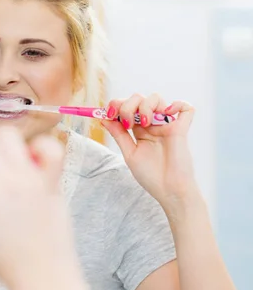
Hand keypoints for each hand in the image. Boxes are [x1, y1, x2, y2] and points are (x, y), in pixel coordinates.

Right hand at [0, 127, 76, 282]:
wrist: (41, 275)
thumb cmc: (2, 255)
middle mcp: (5, 179)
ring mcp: (31, 178)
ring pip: (10, 134)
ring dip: (0, 141)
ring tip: (1, 159)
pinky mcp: (52, 181)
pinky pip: (50, 147)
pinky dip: (39, 146)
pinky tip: (31, 159)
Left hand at [101, 93, 197, 210]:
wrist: (169, 191)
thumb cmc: (150, 175)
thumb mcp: (129, 153)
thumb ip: (119, 135)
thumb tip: (103, 118)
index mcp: (139, 129)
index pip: (126, 107)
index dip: (116, 105)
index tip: (108, 114)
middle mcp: (153, 124)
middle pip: (138, 98)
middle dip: (128, 105)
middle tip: (127, 122)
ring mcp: (167, 125)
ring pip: (156, 98)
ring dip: (146, 105)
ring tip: (145, 123)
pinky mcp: (182, 129)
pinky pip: (186, 108)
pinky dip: (178, 105)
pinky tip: (167, 114)